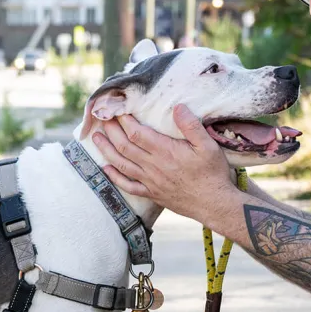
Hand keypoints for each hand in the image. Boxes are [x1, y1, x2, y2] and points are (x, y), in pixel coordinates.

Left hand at [92, 104, 236, 223]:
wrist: (215, 204)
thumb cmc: (213, 174)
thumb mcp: (208, 146)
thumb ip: (191, 126)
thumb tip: (177, 107)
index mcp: (166, 152)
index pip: (137, 133)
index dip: (124, 121)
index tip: (118, 109)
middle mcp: (153, 166)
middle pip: (125, 146)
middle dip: (111, 131)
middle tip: (102, 118)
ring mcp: (150, 181)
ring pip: (121, 164)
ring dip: (106, 150)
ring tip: (96, 138)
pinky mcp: (152, 193)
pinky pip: (128, 186)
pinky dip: (114, 177)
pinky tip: (106, 169)